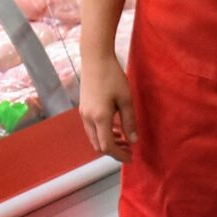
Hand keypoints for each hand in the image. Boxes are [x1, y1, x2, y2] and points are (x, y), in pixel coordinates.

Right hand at [77, 49, 136, 163]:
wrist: (95, 58)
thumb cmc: (112, 76)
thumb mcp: (125, 99)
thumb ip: (129, 121)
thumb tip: (134, 140)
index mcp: (100, 117)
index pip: (107, 146)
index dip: (119, 155)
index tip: (131, 158)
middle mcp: (88, 118)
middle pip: (98, 145)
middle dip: (114, 151)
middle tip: (129, 150)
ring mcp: (83, 113)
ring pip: (94, 137)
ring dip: (108, 142)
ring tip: (124, 139)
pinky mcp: (83, 108)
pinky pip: (91, 128)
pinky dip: (102, 133)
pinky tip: (115, 127)